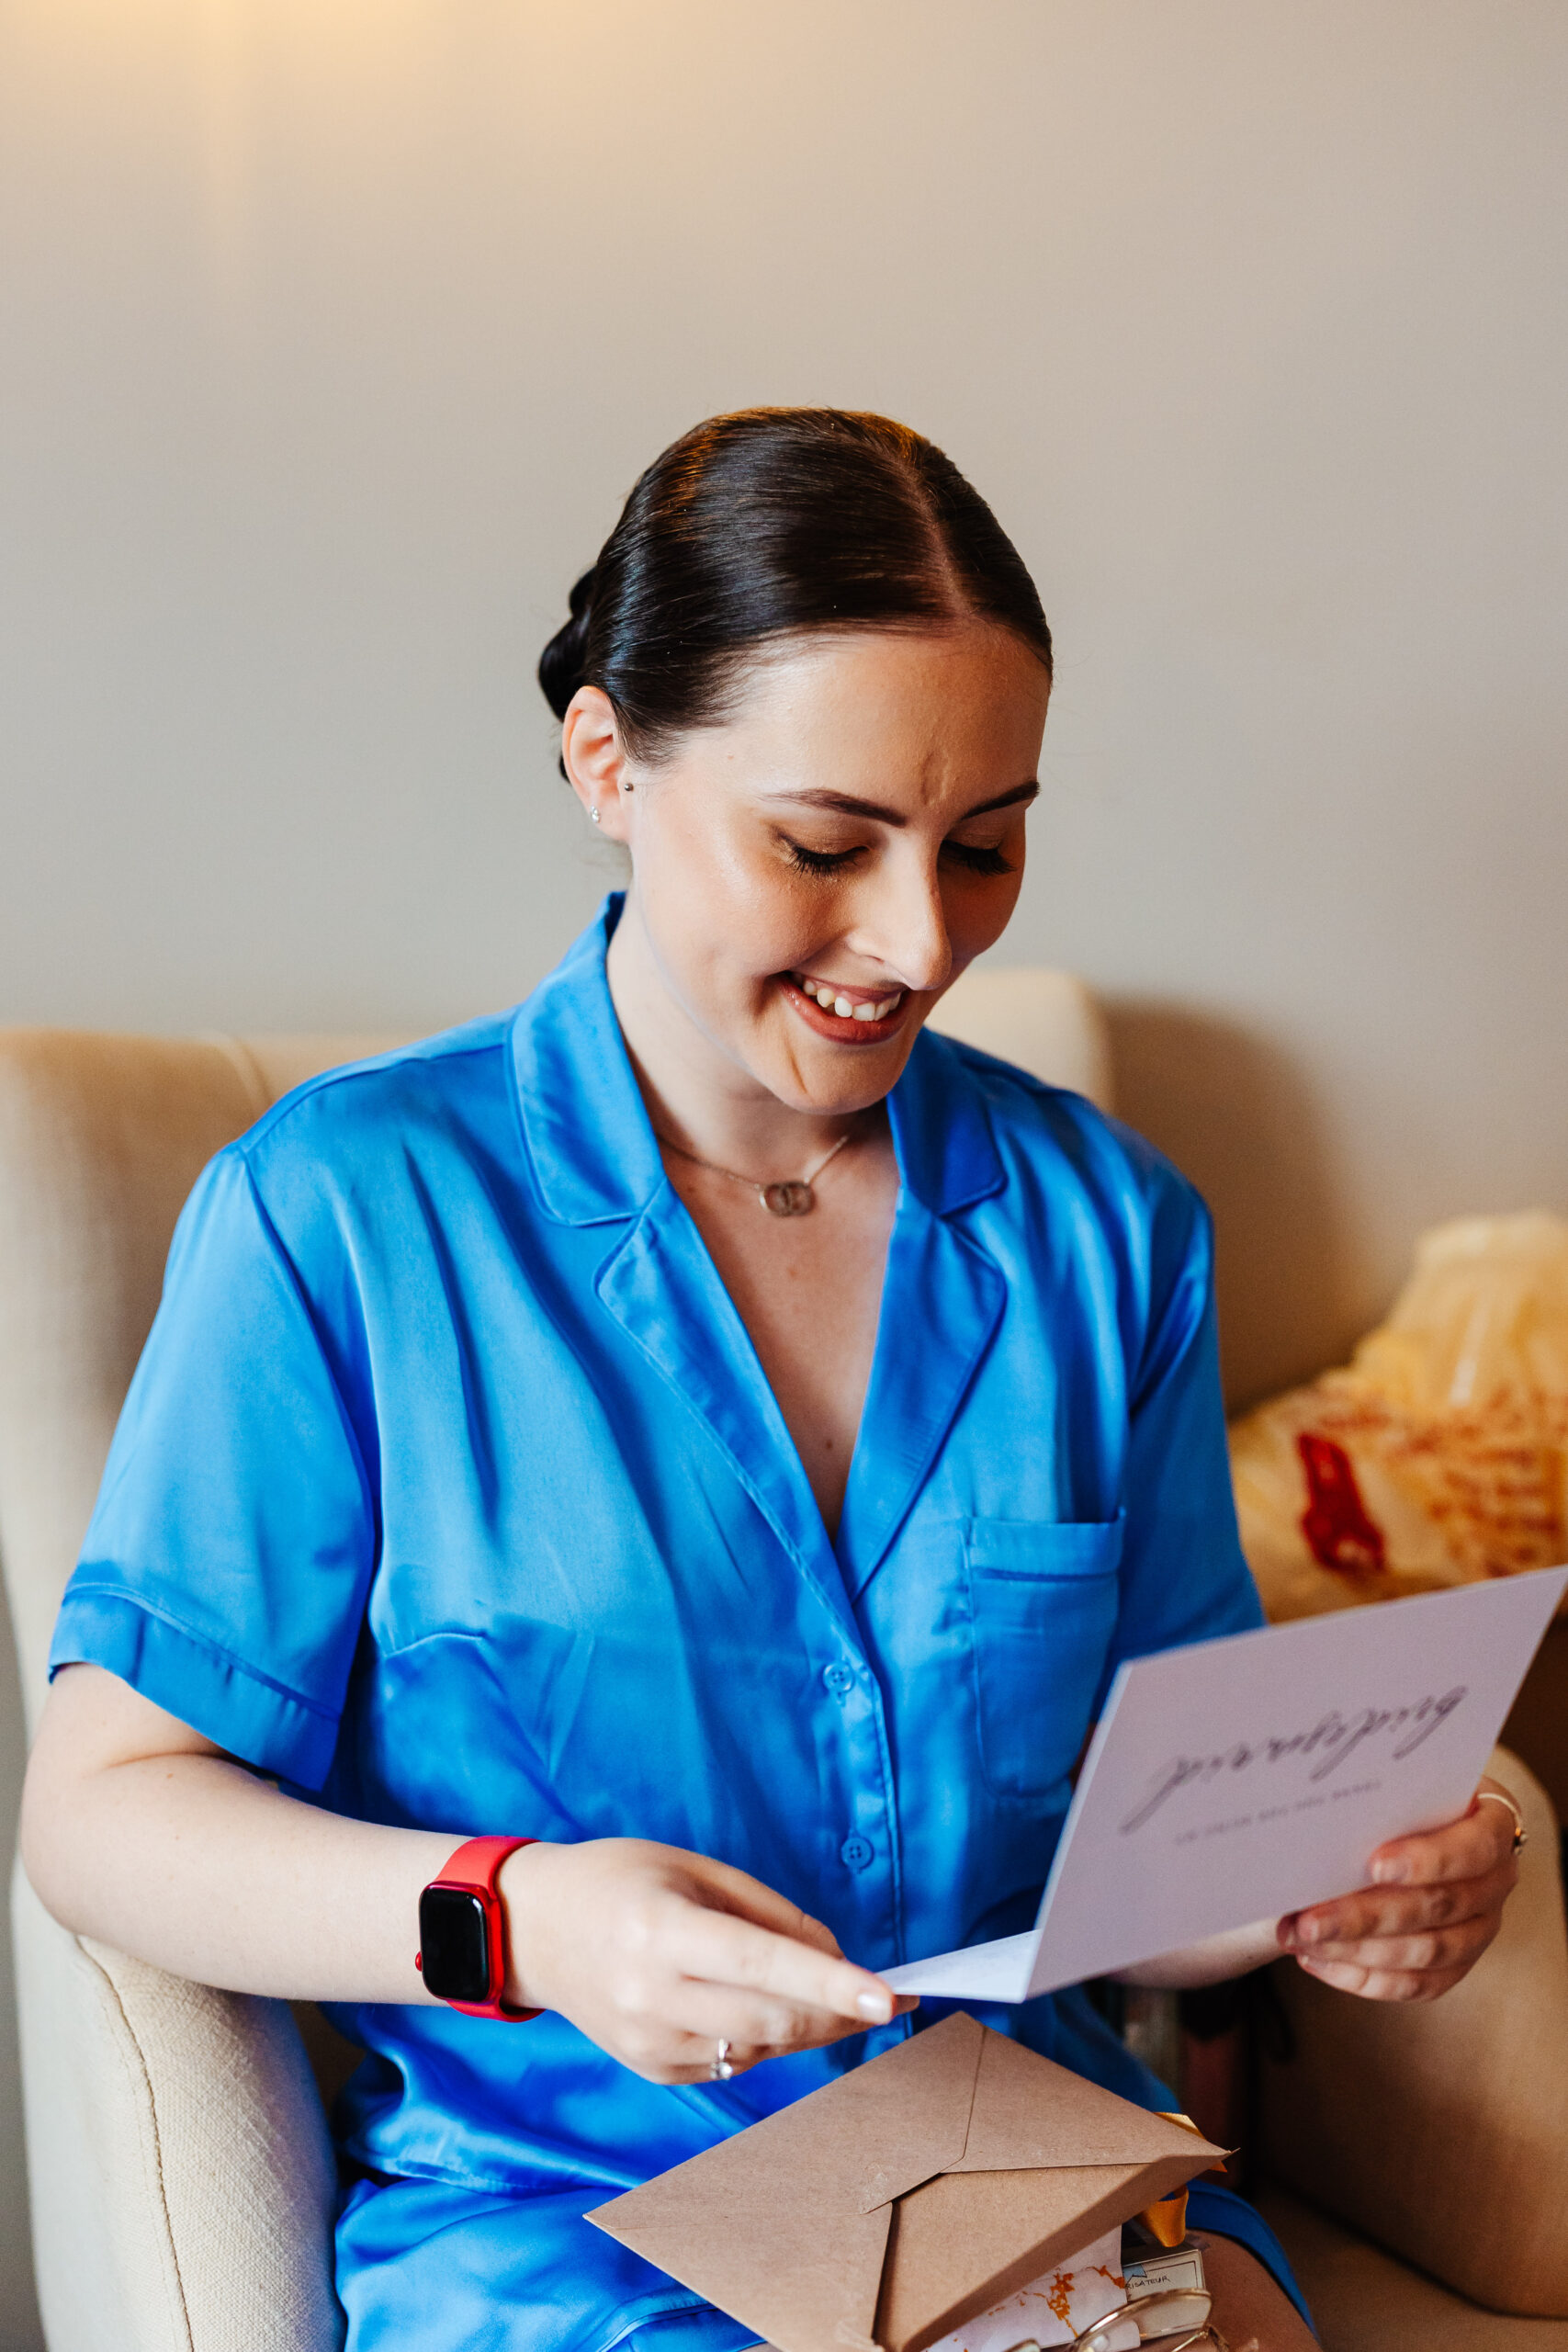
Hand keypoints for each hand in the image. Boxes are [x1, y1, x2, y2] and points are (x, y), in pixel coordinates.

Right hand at [499, 1838, 914, 2080]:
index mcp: (662, 1931)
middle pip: (771, 2022)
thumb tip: (837, 1956)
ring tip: (831, 1999)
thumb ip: (769, 1913)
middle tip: (883, 1997)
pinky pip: (731, 2062)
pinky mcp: (652, 2069)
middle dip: (837, 2013)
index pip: (762, 1965)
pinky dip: (765, 2039)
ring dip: (808, 2028)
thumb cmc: (619, 1881)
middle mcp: (652, 1996)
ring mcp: (649, 2042)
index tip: (888, 1995)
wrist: (535, 1930)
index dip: (830, 1984)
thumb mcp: (694, 1869)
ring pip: (759, 2050)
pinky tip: (765, 2008)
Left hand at [1276, 1775, 1520, 2000]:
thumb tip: (1319, 1826)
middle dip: (1366, 1917)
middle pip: (1438, 1908)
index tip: (1374, 1866)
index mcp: (1494, 1827)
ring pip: (1425, 1953)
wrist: (1426, 1820)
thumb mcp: (1403, 1786)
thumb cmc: (1407, 1796)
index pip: (1472, 1849)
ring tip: (1301, 1939)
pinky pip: (1415, 1985)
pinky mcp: (1457, 1965)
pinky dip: (1362, 1977)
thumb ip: (1381, 1802)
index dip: (1427, 1860)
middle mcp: (1495, 1882)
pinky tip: (1316, 1959)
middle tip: (1308, 1919)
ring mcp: (1480, 1929)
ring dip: (1356, 1950)